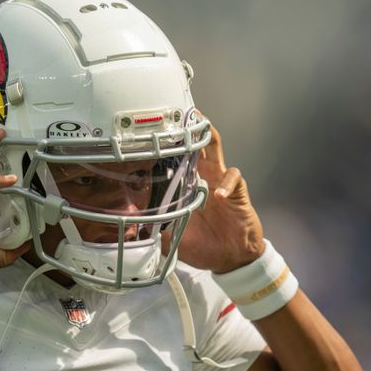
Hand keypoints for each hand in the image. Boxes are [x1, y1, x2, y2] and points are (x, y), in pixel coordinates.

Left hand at [163, 124, 264, 273]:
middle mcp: (203, 177)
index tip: (154, 130)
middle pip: (195, 144)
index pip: (177, 159)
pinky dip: (226, 183)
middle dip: (187, 127)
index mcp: (187, 186)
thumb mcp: (172, 238)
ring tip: (200, 127)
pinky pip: (233, 179)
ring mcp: (221, 181)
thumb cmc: (205, 245)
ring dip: (208, 137)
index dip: (168, 144)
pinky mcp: (237, 191)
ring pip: (216, 149)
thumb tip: (133, 230)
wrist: (231, 258)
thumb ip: (155, 230)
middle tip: (177, 113)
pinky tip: (217, 194)